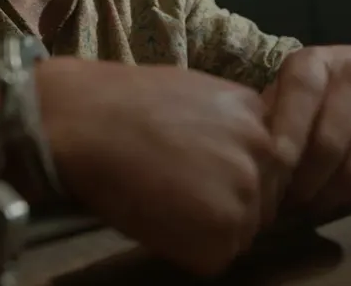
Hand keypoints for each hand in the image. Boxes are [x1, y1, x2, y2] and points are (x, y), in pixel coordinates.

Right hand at [37, 57, 281, 276]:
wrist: (85, 123)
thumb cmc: (119, 102)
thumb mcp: (191, 92)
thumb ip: (222, 122)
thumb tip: (221, 152)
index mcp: (254, 112)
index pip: (265, 160)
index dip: (230, 173)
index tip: (199, 175)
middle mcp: (262, 151)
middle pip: (261, 197)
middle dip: (225, 202)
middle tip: (178, 194)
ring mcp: (246, 194)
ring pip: (240, 230)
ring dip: (206, 229)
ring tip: (161, 205)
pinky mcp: (222, 234)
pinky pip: (214, 257)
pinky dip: (185, 251)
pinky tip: (155, 222)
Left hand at [261, 45, 350, 219]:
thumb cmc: (316, 90)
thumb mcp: (287, 89)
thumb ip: (270, 117)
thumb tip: (253, 162)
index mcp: (317, 62)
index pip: (301, 100)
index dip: (286, 140)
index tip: (274, 171)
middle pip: (330, 144)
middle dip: (306, 182)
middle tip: (291, 203)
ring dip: (331, 197)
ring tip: (313, 205)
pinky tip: (344, 198)